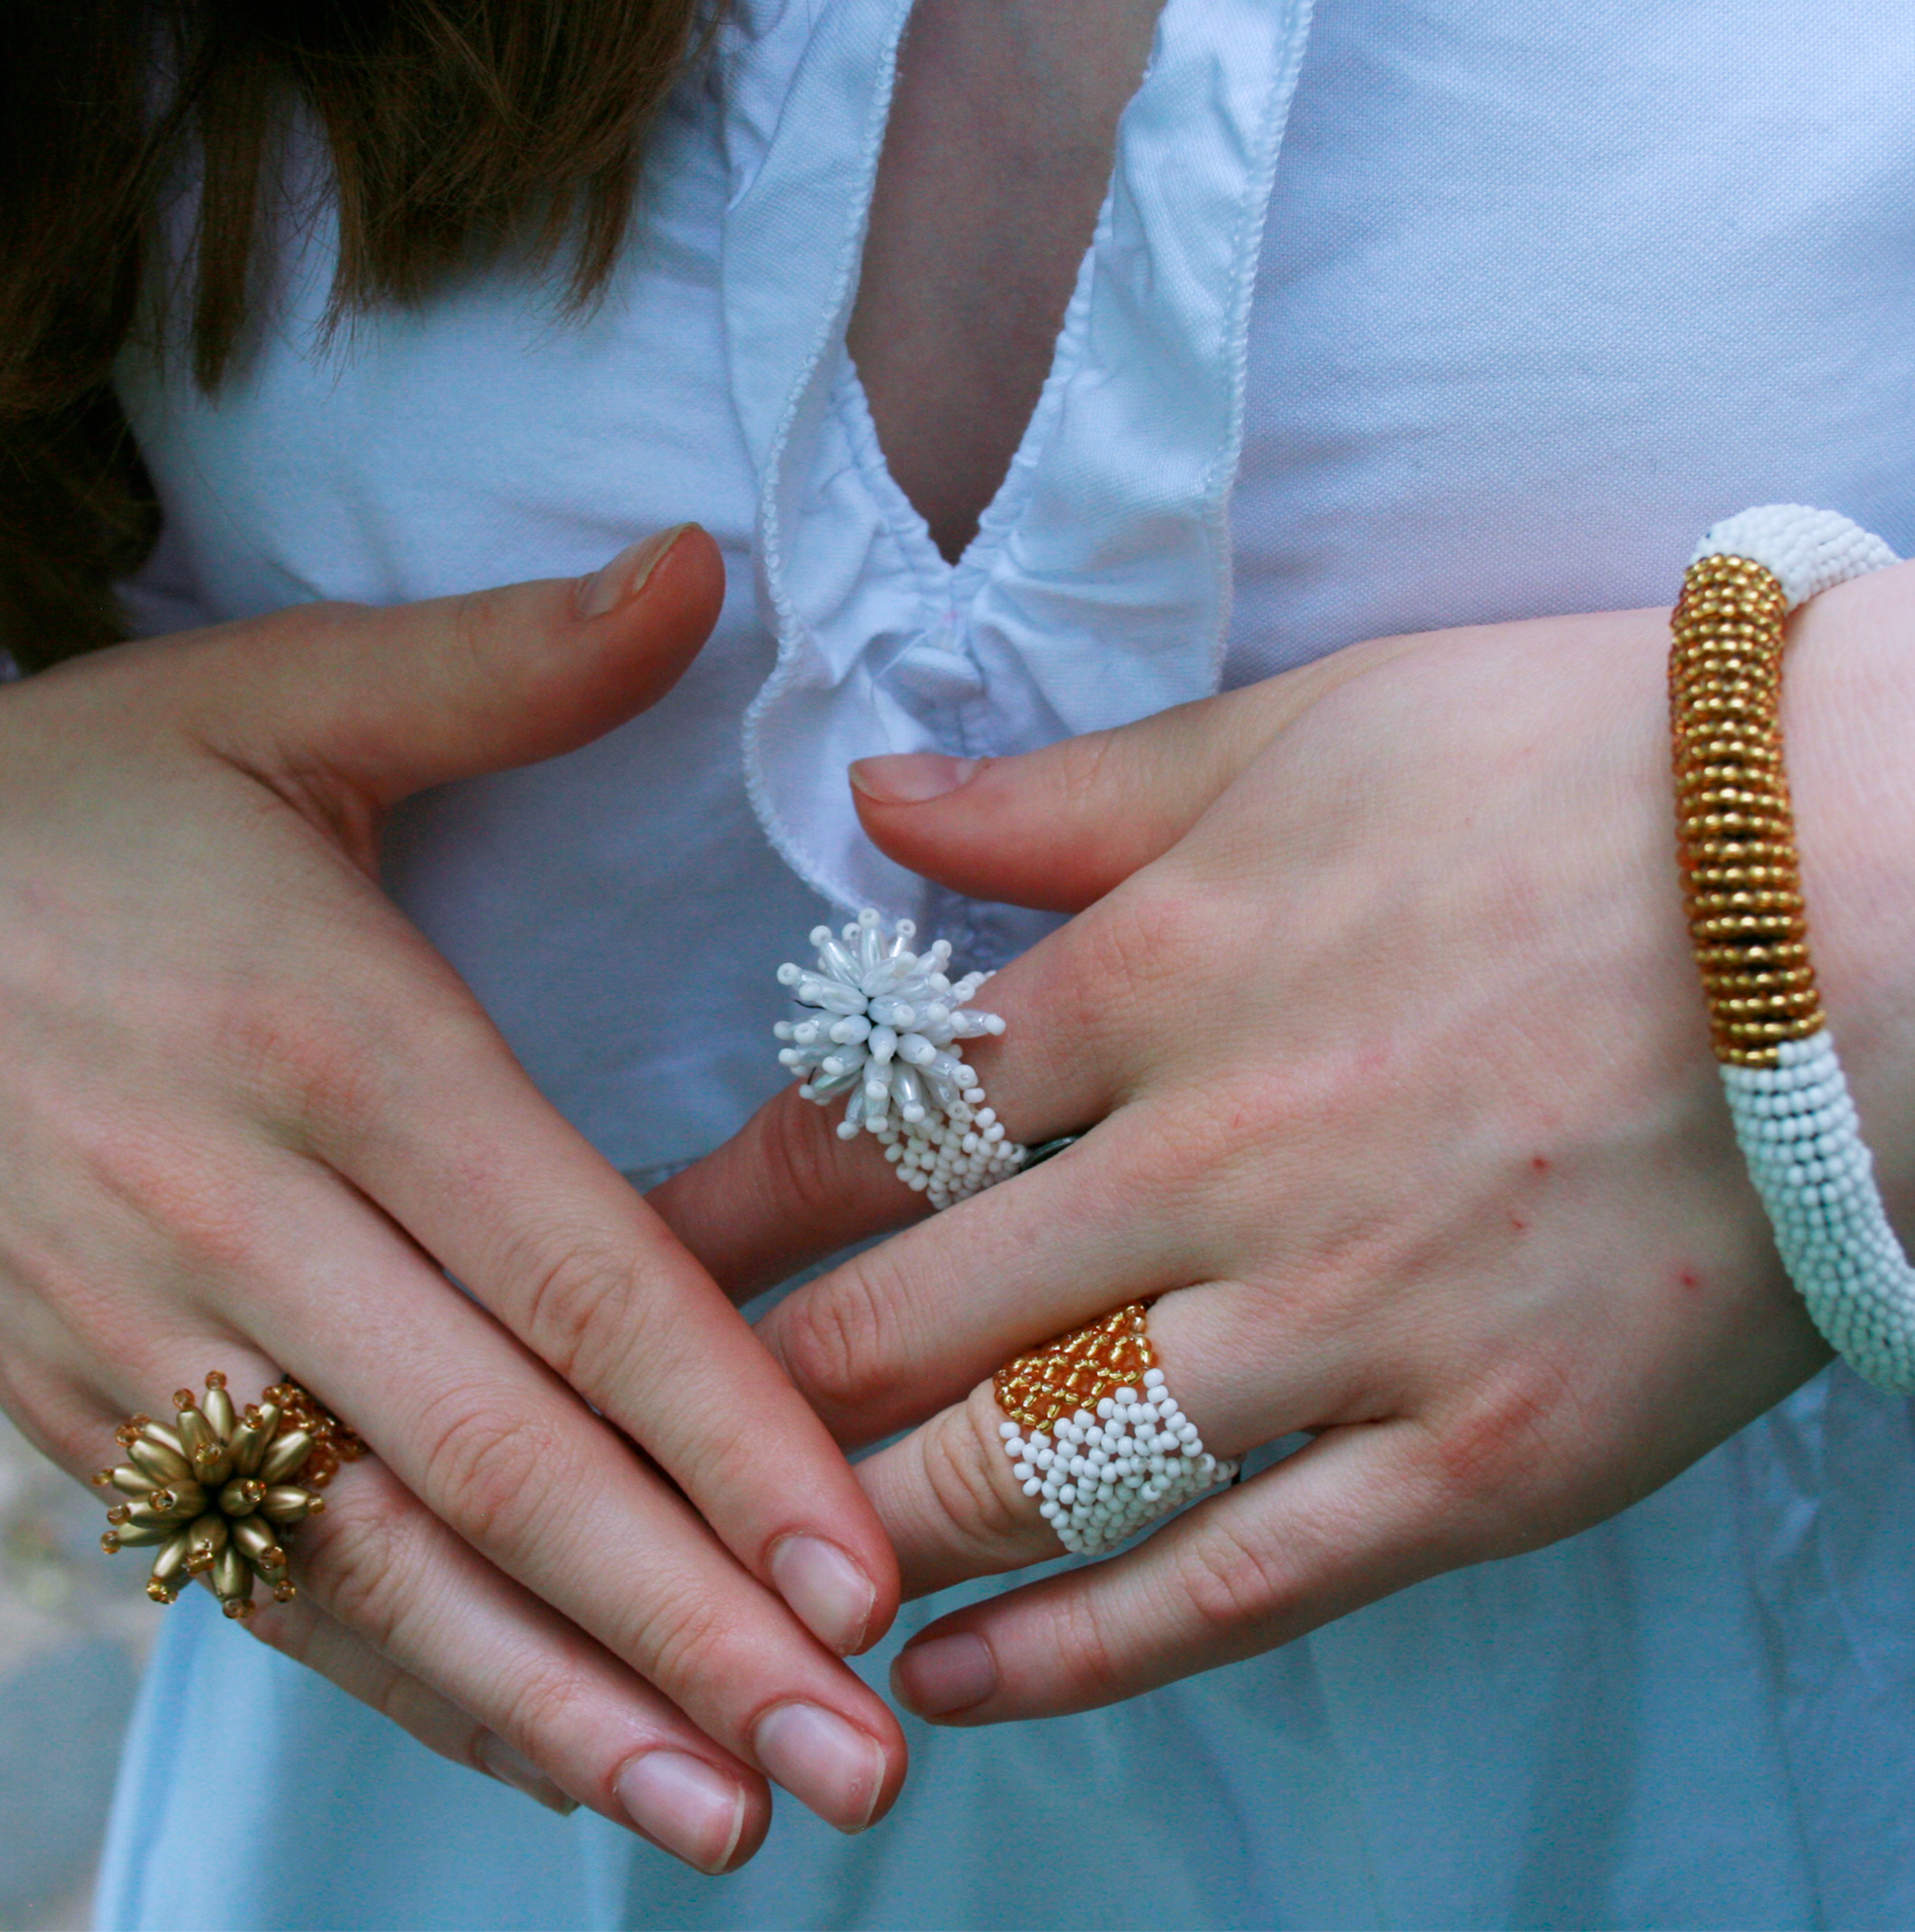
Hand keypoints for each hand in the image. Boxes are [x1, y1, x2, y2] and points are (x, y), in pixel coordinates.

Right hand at [0, 527, 904, 1868]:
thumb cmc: (71, 805)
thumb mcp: (274, 702)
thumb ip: (504, 664)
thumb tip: (707, 568)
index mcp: (328, 1045)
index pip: (568, 1272)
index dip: (721, 1429)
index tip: (859, 1567)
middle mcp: (240, 1222)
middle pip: (494, 1459)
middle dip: (683, 1626)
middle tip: (849, 1763)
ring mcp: (144, 1343)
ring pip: (374, 1567)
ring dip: (559, 1708)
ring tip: (725, 1819)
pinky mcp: (78, 1417)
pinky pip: (264, 1580)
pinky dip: (411, 1684)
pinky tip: (546, 1758)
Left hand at [654, 566, 1914, 1722]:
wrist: (1870, 890)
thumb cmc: (1569, 777)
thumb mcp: (1292, 734)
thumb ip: (1062, 792)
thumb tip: (872, 797)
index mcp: (1153, 981)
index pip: (866, 1123)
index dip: (722, 1202)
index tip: (631, 1259)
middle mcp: (1213, 1166)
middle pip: (909, 1314)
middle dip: (748, 1387)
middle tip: (631, 1445)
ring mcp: (1347, 1328)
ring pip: (1035, 1466)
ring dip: (866, 1536)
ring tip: (749, 1582)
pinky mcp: (1482, 1457)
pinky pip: (1238, 1584)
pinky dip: (1080, 1651)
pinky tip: (957, 1687)